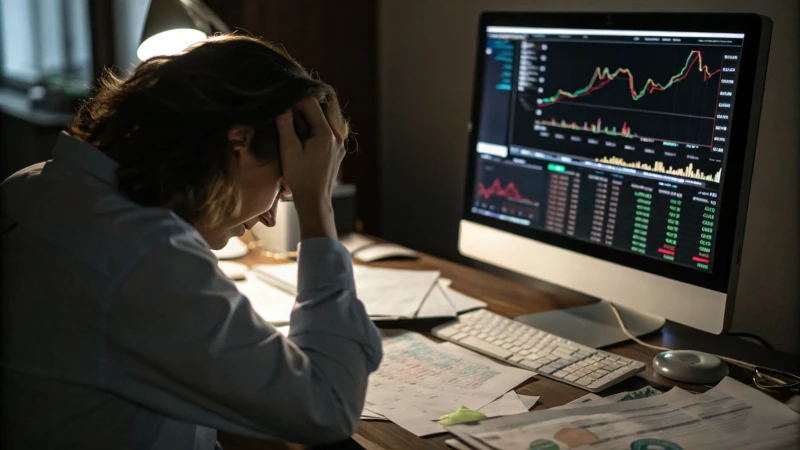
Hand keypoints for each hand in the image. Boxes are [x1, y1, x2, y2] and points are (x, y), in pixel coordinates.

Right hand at [276, 97, 344, 239]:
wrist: (314, 201)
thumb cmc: (300, 177)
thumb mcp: (289, 150)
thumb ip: (285, 126)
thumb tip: (283, 108)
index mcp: (326, 133)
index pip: (312, 103)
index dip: (296, 102)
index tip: (283, 109)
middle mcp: (337, 136)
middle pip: (319, 111)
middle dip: (302, 111)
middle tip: (287, 118)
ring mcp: (340, 144)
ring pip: (323, 122)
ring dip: (308, 121)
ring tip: (293, 129)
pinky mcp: (338, 151)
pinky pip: (326, 133)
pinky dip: (314, 131)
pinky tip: (303, 141)